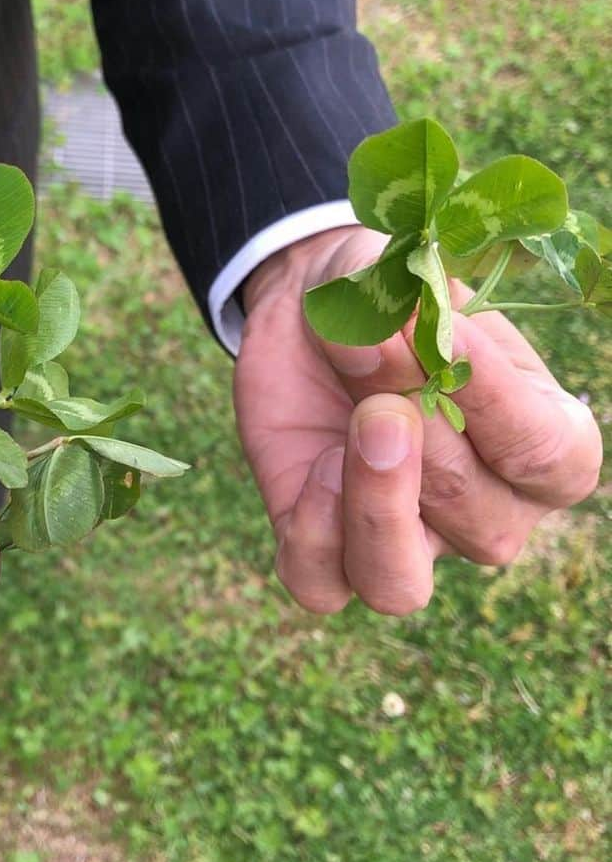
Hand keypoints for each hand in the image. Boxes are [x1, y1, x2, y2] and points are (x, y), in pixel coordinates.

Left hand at [235, 225, 601, 616]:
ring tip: (362, 424)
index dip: (499, 403)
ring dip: (377, 510)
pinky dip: (312, 533)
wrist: (311, 315)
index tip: (449, 331)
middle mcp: (482, 511)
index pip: (551, 459)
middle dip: (429, 439)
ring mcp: (404, 540)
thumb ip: (394, 301)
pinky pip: (320, 584)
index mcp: (541, 444)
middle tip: (382, 358)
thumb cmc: (382, 300)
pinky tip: (315, 462)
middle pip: (479, 523)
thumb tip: (373, 344)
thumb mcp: (393, 276)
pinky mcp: (322, 546)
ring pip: (398, 585)